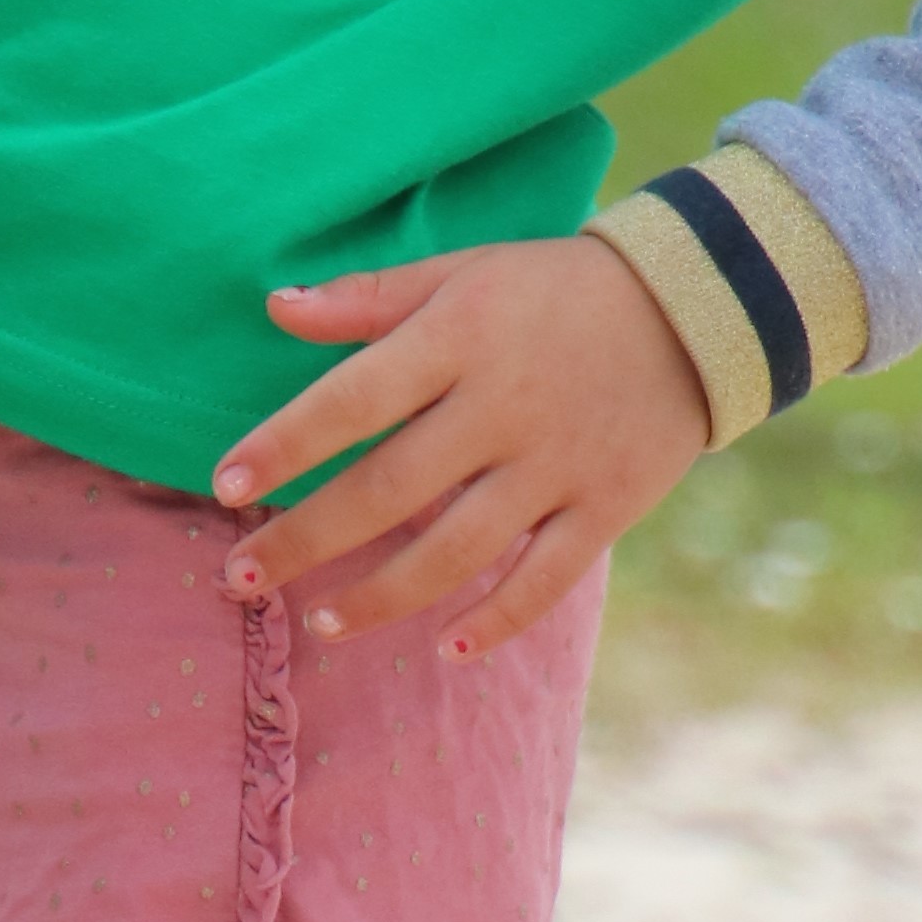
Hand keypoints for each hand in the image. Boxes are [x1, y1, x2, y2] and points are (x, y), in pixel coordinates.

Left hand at [215, 232, 710, 658]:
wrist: (696, 306)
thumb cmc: (553, 290)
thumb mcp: (465, 272)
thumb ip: (370, 297)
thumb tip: (275, 307)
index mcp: (460, 339)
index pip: (353, 400)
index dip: (285, 446)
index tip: (225, 485)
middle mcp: (503, 407)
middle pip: (390, 490)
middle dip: (307, 540)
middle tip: (240, 577)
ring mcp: (557, 464)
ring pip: (457, 549)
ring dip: (383, 596)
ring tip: (321, 623)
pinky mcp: (606, 506)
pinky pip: (546, 579)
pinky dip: (499, 619)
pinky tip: (448, 649)